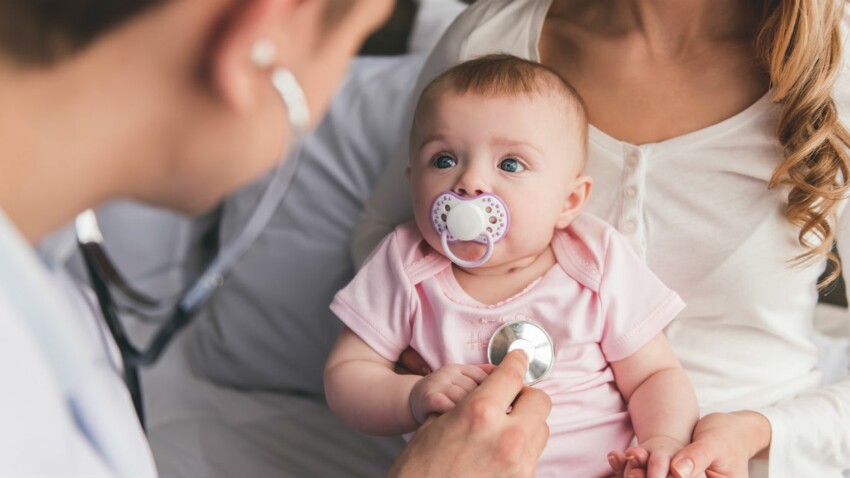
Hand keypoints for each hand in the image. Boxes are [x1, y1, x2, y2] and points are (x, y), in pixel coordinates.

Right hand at [389, 350, 551, 477]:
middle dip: (526, 397)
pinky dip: (520, 450)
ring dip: (526, 424)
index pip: (511, 375)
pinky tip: (498, 454)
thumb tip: (486, 392)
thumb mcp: (433, 426)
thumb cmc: (419, 472)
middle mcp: (506, 438)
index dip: (516, 361)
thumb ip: (465, 405)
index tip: (519, 357)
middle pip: (539, 401)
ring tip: (502, 431)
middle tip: (510, 400)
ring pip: (541, 430)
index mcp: (479, 414)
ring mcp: (519, 465)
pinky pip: (532, 457)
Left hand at [610, 412, 770, 477]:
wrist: (730, 431)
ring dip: (639, 475)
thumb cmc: (727, 435)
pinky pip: (654, 476)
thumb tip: (678, 471)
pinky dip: (637, 468)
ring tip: (626, 462)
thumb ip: (697, 457)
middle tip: (630, 471)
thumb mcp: (714, 444)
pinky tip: (619, 457)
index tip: (640, 475)